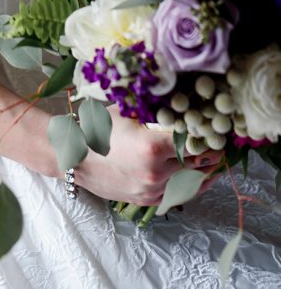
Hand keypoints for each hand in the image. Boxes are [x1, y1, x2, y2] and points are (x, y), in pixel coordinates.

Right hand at [74, 106, 222, 205]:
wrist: (73, 156)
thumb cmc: (96, 127)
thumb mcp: (125, 109)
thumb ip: (152, 105)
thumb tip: (177, 93)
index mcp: (153, 146)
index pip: (194, 141)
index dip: (207, 133)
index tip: (215, 126)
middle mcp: (156, 172)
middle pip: (197, 163)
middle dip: (210, 152)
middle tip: (219, 141)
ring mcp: (152, 189)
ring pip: (190, 181)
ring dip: (203, 170)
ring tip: (213, 159)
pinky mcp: (147, 200)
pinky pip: (177, 194)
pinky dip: (189, 184)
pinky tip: (197, 176)